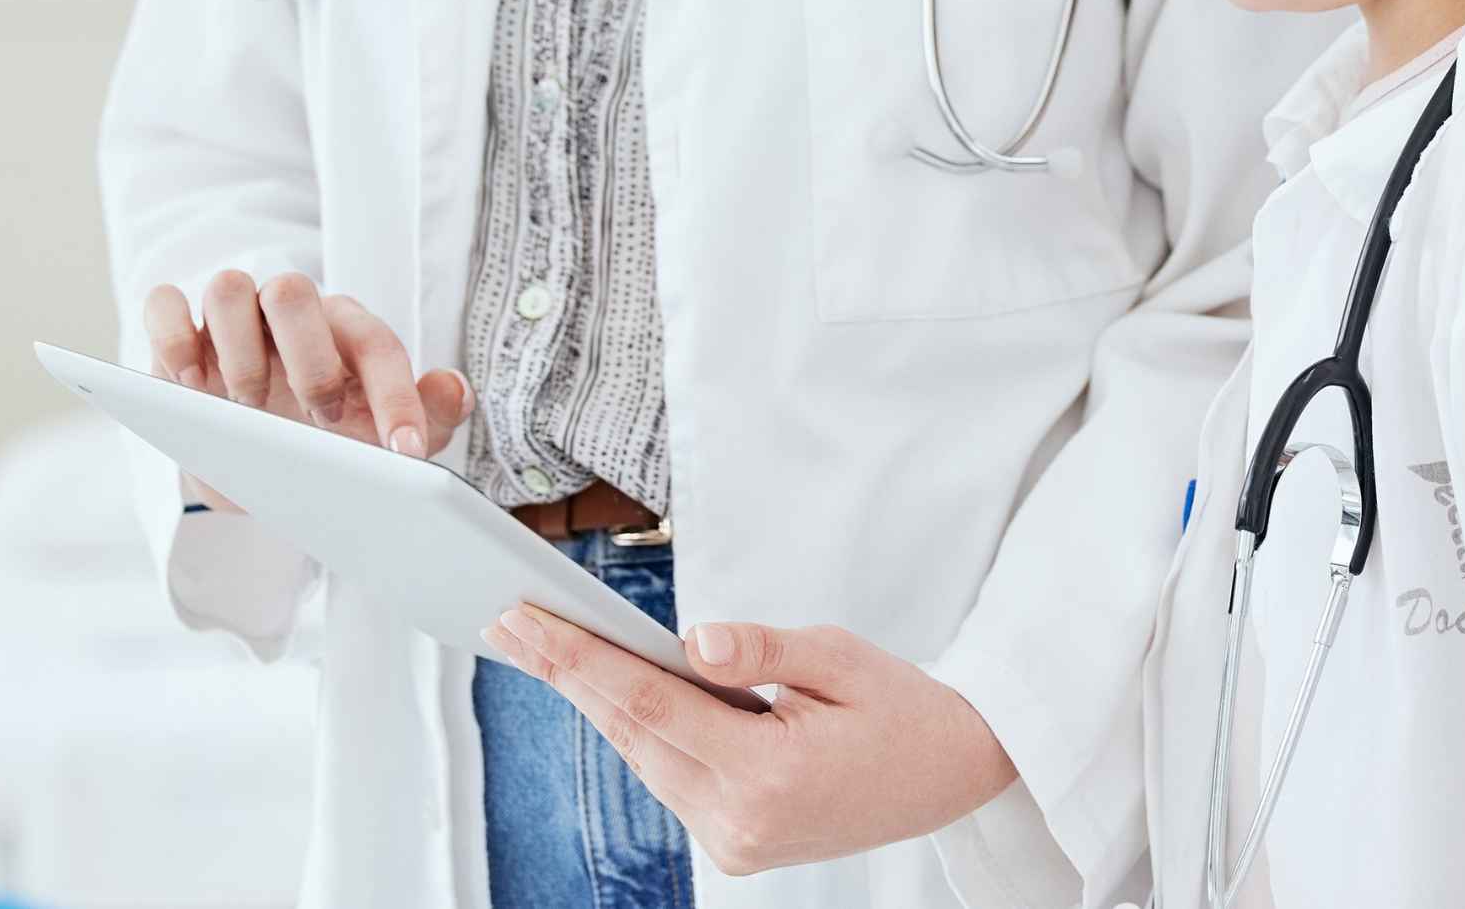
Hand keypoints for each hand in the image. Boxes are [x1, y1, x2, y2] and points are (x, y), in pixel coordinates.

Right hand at [140, 270, 470, 509]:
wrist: (256, 460)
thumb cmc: (325, 436)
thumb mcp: (377, 436)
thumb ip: (427, 415)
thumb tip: (454, 389)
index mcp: (344, 332)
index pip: (376, 344)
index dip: (396, 397)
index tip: (403, 453)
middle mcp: (287, 313)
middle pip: (294, 291)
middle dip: (309, 359)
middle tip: (318, 419)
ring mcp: (229, 319)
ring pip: (228, 288)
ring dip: (238, 351)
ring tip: (247, 410)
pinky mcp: (177, 333)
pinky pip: (164, 303)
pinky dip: (173, 337)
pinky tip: (191, 387)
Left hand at [479, 606, 1019, 874]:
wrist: (955, 774)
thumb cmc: (905, 707)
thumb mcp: (841, 656)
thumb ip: (760, 648)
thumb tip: (690, 639)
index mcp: (769, 775)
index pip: (649, 706)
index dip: (579, 660)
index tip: (526, 621)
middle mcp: (741, 822)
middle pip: (631, 734)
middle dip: (567, 674)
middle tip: (508, 623)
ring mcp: (736, 842)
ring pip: (643, 759)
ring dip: (595, 701)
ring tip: (543, 646)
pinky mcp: (737, 844)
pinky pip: (669, 776)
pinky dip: (637, 730)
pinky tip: (606, 688)